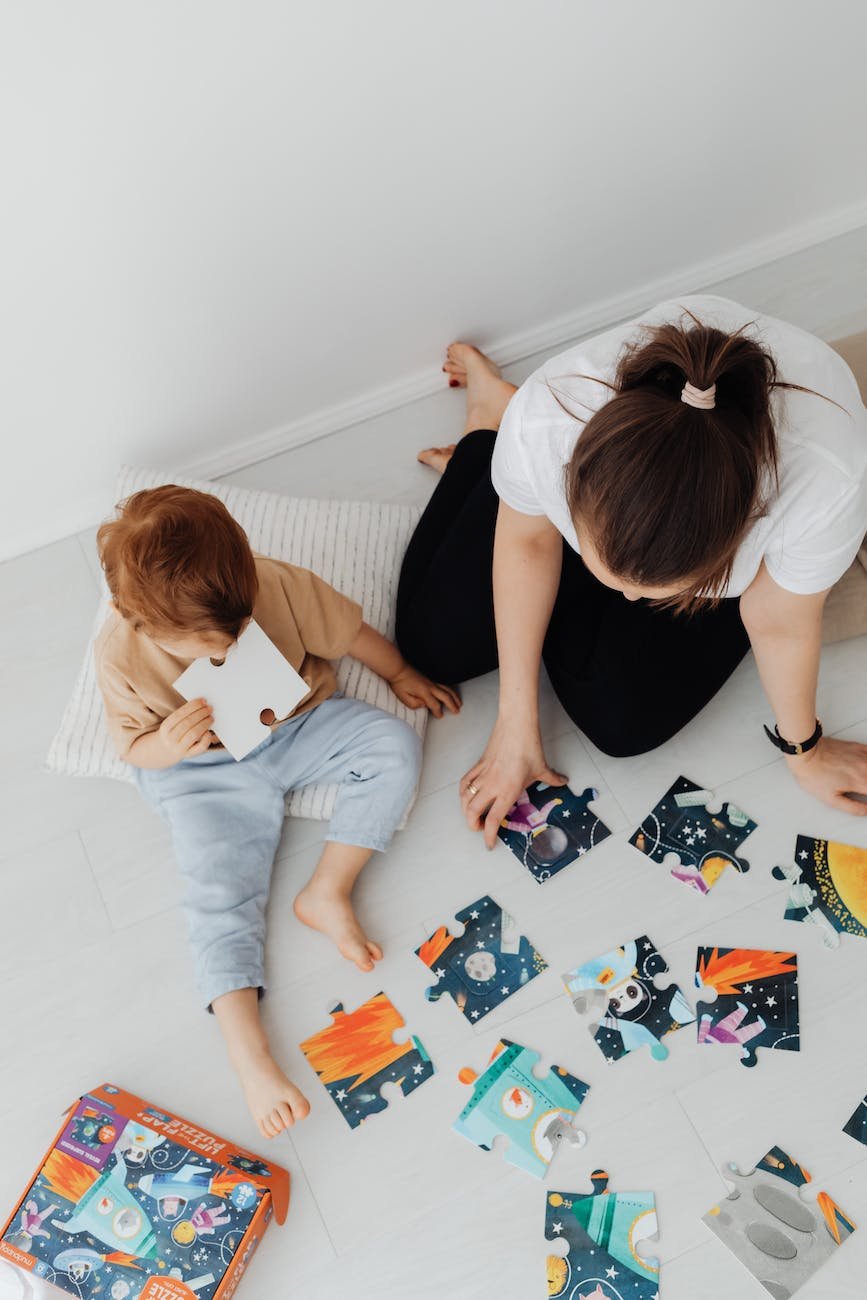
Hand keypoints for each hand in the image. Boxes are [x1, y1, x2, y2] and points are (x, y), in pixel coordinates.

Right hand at [158, 698, 215, 762]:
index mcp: (166, 727)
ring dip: (204, 723)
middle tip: (209, 708)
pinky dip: (207, 738)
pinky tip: (209, 732)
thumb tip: (202, 704)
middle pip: (187, 723)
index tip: (203, 700)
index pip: (179, 714)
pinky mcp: (189, 755)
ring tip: (211, 718)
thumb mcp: (172, 723)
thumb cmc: (174, 732)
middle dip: (200, 714)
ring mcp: (179, 748)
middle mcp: (171, 738)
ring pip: (194, 734)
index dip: (192, 706)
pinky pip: (200, 747)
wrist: (165, 751)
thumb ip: (184, 715)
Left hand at [388, 665, 460, 717]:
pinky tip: (452, 694)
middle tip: (457, 711)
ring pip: (447, 689)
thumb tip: (423, 705)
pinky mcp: (431, 679)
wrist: (399, 669)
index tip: (440, 716)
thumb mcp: (403, 697)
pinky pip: (444, 685)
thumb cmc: (399, 683)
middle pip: (446, 696)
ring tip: (459, 703)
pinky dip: (450, 690)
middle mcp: (430, 686)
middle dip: (452, 705)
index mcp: (424, 692)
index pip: (434, 704)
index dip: (438, 712)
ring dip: (454, 697)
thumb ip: (414, 704)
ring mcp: (432, 682)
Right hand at [460, 714, 566, 848]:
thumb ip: (552, 779)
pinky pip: (465, 783)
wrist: (516, 726)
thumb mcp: (542, 768)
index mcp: (507, 791)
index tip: (489, 844)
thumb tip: (563, 782)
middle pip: (472, 812)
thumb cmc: (528, 748)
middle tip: (481, 829)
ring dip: (466, 810)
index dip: (489, 836)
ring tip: (473, 815)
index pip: (493, 820)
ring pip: (465, 798)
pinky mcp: (478, 765)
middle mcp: (492, 786)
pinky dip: (464, 793)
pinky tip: (467, 795)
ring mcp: (483, 775)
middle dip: (473, 825)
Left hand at [787, 736, 866, 813]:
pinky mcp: (858, 747)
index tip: (865, 798)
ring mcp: (863, 756)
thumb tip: (866, 811)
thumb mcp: (831, 800)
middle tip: (862, 790)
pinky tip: (864, 768)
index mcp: (861, 782)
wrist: (806, 753)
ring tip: (862, 783)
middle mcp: (865, 767)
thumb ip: (853, 808)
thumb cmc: (814, 774)